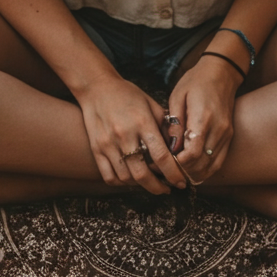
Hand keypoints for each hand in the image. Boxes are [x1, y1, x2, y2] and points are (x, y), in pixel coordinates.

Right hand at [77, 75, 186, 193]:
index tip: (180, 182)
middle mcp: (124, 135)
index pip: (161, 156)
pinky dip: (122, 183)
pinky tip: (131, 180)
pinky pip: (109, 176)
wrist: (96, 87)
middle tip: (166, 189)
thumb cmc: (128, 95)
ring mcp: (108, 144)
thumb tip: (179, 150)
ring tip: (150, 183)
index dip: (173, 173)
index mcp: (142, 123)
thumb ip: (166, 127)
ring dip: (141, 185)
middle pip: (142, 173)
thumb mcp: (152, 105)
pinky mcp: (96, 149)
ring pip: (126, 178)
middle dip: (157, 187)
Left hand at [167, 55, 240, 183]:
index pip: (192, 153)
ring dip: (193, 174)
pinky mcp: (229, 136)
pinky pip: (218, 161)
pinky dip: (205, 170)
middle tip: (165, 172)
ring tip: (176, 173)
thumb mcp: (177, 97)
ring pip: (211, 167)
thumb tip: (170, 148)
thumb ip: (175, 124)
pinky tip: (191, 171)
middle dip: (182, 172)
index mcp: (203, 118)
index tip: (163, 162)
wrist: (222, 73)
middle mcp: (218, 129)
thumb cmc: (196, 82)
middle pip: (201, 164)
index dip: (177, 163)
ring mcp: (226, 134)